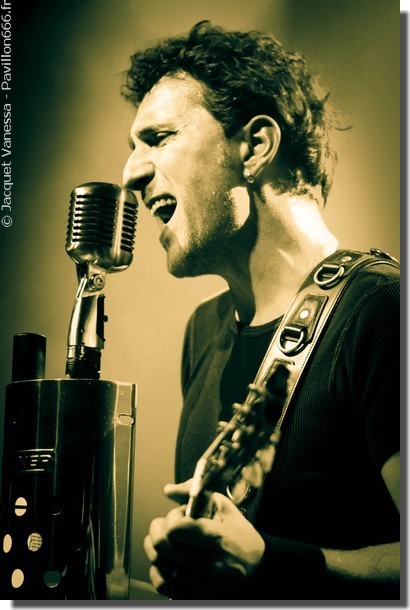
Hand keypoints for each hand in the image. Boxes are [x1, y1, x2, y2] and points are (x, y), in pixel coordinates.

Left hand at [143, 480, 264, 598]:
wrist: (256, 568)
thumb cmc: (239, 535)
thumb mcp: (224, 507)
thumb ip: (195, 493)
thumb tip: (168, 490)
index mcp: (216, 538)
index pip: (175, 528)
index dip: (172, 516)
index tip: (180, 514)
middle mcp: (207, 564)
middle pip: (162, 545)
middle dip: (158, 528)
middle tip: (167, 525)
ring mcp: (200, 583)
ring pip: (158, 563)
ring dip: (155, 546)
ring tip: (166, 539)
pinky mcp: (194, 595)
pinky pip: (162, 583)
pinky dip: (157, 569)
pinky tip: (166, 559)